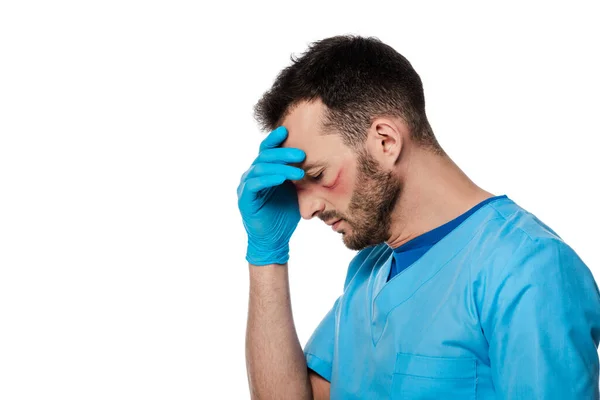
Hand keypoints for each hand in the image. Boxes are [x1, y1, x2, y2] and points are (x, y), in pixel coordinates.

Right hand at [237, 126, 305, 265]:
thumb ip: (297, 176)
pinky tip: (281, 179)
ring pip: (261, 168)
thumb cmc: (284, 215)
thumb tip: (316, 160)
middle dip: (284, 153)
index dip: (275, 139)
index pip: (267, 150)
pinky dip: (268, 179)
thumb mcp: (294, 191)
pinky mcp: (245, 199)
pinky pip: (254, 184)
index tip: (287, 130)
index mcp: (263, 171)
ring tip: (298, 172)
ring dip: (281, 168)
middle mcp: (252, 175)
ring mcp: (246, 186)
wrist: (274, 240)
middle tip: (302, 154)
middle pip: (265, 156)